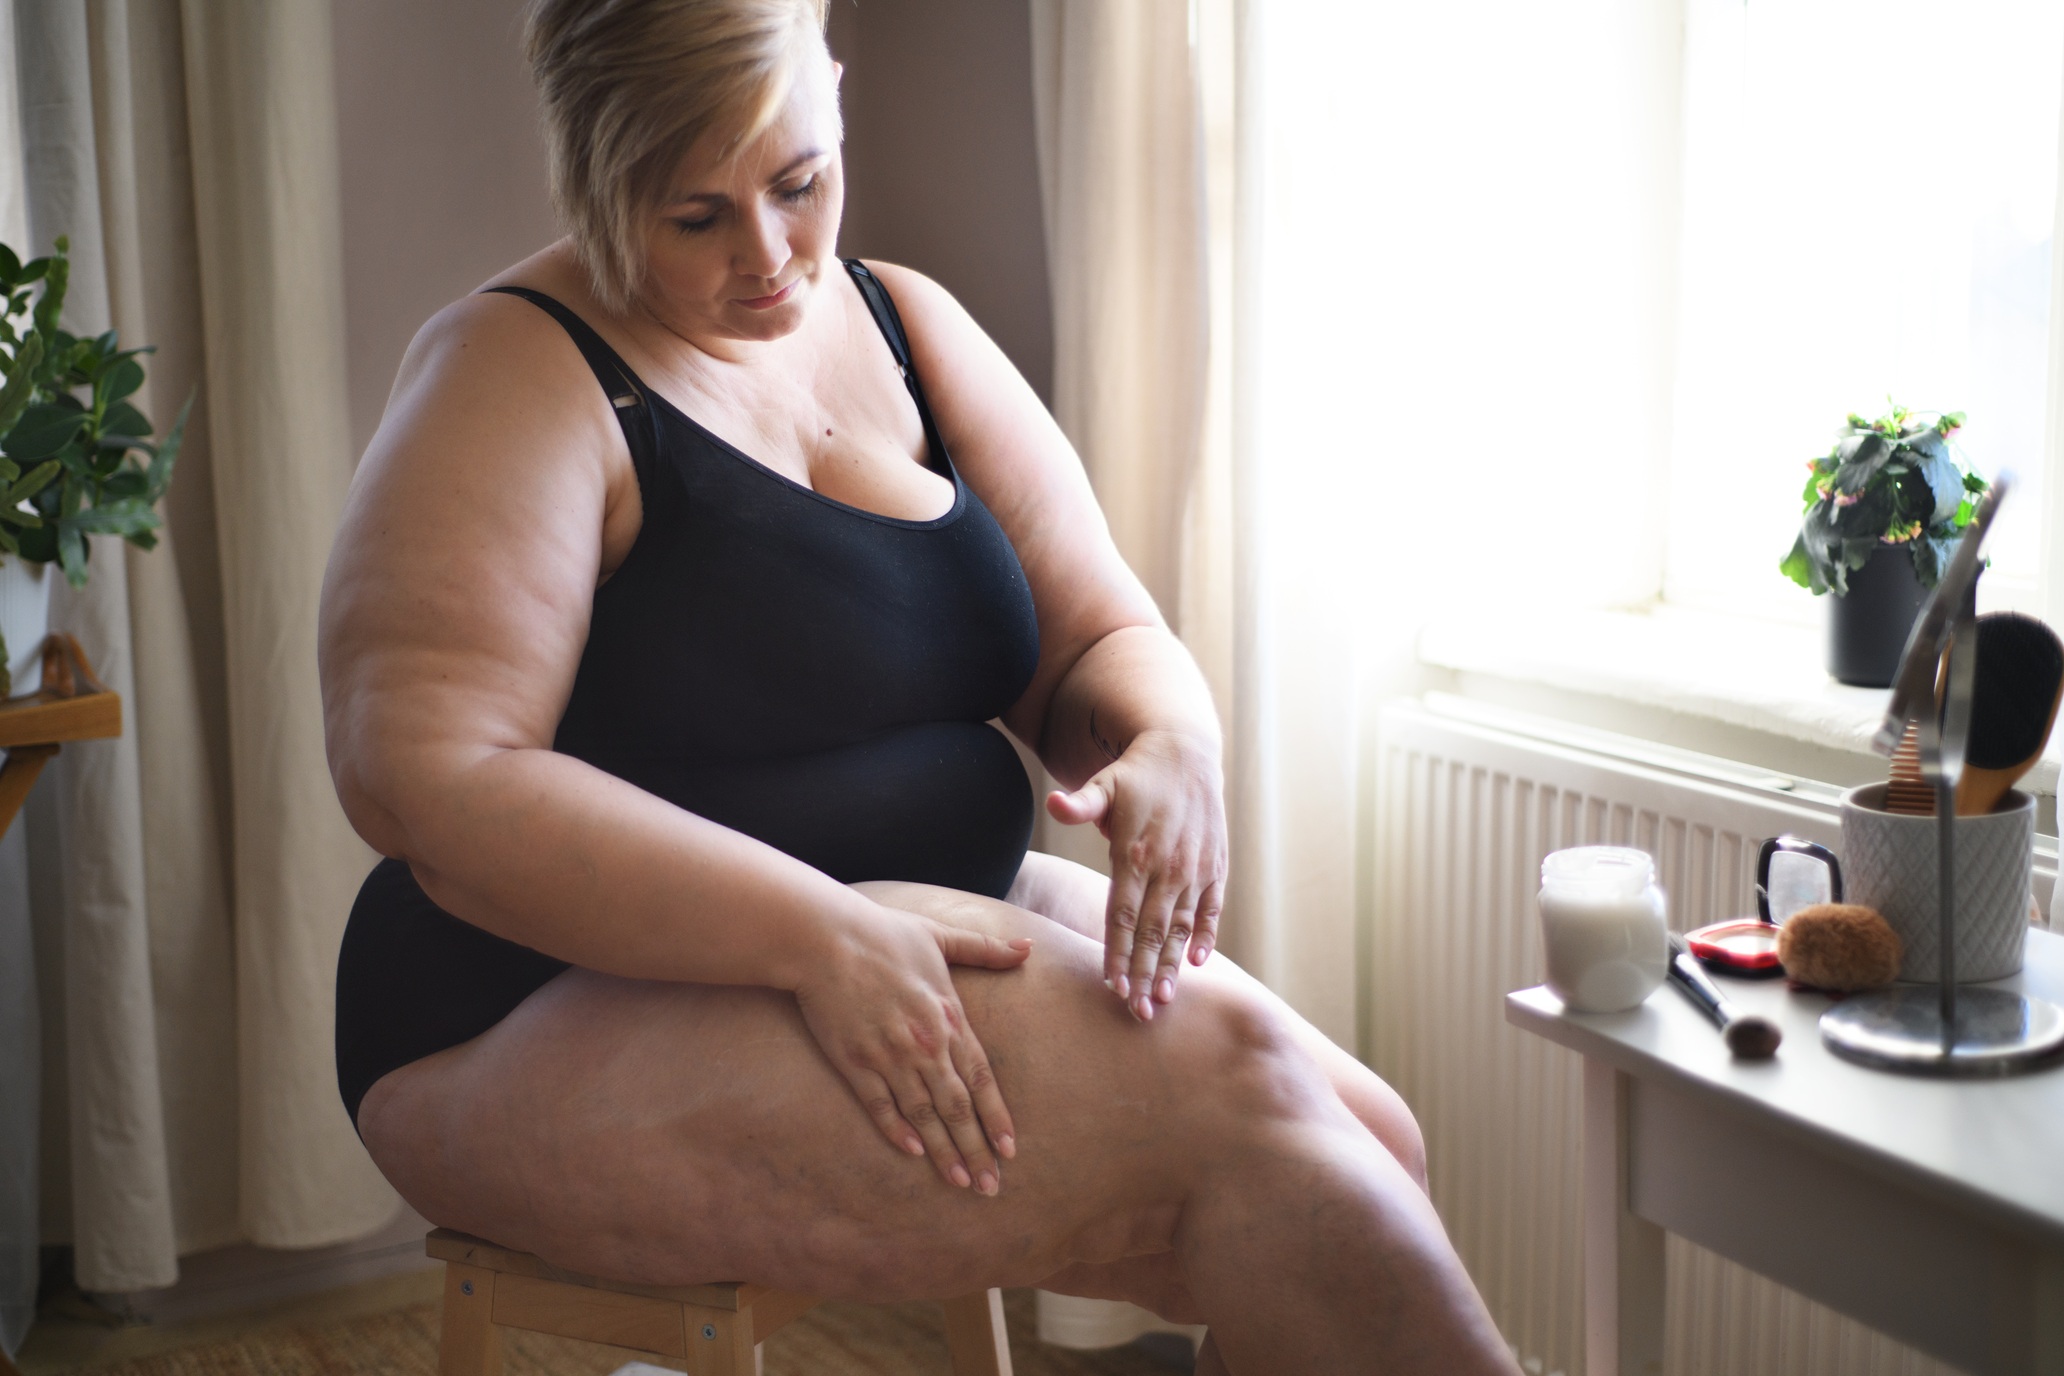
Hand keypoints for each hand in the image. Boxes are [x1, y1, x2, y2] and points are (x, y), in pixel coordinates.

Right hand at [792, 900, 1029, 1193]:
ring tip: (959, 1181)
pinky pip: (881, 1106)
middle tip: (991, 1186)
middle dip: (976, 1149)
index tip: (1010, 1149)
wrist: (824, 938)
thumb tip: (1028, 947)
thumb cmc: (884, 933)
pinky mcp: (855, 1062)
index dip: (996, 1116)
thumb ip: (986, 948)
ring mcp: (889, 1056)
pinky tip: (913, 1154)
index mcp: (949, 1016)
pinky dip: (897, 1131)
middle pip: (957, 1106)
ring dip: (943, 1151)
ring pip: (923, 1114)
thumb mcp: (941, 935)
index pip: (981, 1077)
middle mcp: (925, 1043)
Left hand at [1046, 728, 1226, 1021]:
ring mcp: (1195, 869)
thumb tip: (1054, 803)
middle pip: (1152, 932)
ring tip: (1165, 1000)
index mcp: (1136, 854)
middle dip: (1145, 974)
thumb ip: (1081, 803)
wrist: (1185, 752)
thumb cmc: (1136, 775)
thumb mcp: (1104, 784)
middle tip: (1138, 1013)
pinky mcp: (1215, 867)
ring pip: (1182, 928)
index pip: (1123, 915)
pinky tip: (1198, 963)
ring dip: (1173, 965)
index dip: (1118, 952)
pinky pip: (1212, 909)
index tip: (1113, 986)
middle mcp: (1168, 867)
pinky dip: (1206, 936)